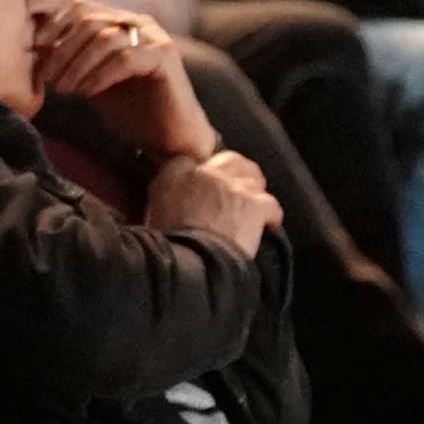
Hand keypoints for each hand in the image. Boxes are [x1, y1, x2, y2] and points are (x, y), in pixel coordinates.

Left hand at [31, 0, 220, 160]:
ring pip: (105, 39)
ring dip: (78, 66)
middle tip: (48, 79)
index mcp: (121, 22)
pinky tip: (87, 93)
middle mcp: (139, 23)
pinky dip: (100, 75)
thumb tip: (35, 49)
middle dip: (63, 51)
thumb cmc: (131, 109)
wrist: (170, 138)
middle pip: (90, 22)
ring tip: (65, 90)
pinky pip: (125, 58)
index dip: (54, 24)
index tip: (35, 47)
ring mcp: (155, 38)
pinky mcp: (165, 58)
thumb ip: (71, 61)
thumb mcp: (92, 80)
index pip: (82, 8)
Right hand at [144, 147, 280, 258]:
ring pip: (253, 176)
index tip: (201, 184)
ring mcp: (233, 186)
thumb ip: (162, 201)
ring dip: (252, 190)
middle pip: (229, 159)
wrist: (193, 264)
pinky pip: (271, 204)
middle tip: (235, 188)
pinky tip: (267, 226)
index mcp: (174, 174)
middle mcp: (205, 173)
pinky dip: (270, 216)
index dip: (200, 172)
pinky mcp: (255, 205)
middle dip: (234, 171)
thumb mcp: (152, 218)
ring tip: (251, 206)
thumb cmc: (168, 248)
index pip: (190, 159)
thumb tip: (168, 204)